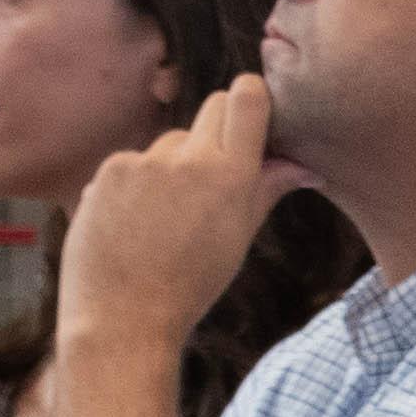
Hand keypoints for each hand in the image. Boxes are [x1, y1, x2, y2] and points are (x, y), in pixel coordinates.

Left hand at [58, 84, 309, 356]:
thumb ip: (268, 189)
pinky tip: (131, 225)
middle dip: (217, 132)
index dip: (250, 97)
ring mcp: (144, 162)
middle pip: (212, 107)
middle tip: (210, 179)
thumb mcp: (239, 238)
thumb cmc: (189, 286)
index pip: (246, 96)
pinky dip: (135, 186)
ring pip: (171, 142)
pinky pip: (133, 163)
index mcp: (231, 176)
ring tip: (162, 221)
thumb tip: (306, 168)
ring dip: (172, 167)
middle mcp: (189, 159)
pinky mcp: (109, 170)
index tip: (251, 116)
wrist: (123, 319)